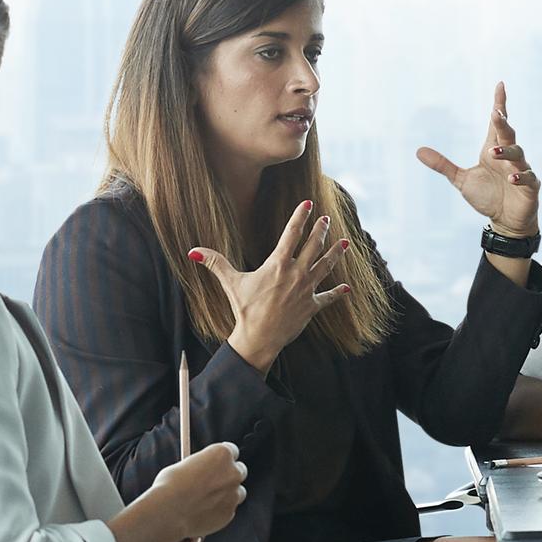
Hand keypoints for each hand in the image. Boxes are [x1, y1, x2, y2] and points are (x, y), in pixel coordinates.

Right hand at [140, 441, 248, 541]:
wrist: (168, 513)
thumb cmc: (169, 487)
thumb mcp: (183, 466)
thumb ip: (198, 467)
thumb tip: (199, 470)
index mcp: (221, 454)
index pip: (231, 450)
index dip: (222, 458)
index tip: (216, 463)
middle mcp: (233, 472)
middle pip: (240, 470)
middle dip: (229, 475)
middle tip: (216, 482)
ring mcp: (234, 494)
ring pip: (237, 493)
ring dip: (226, 495)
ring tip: (206, 500)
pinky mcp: (229, 513)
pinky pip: (228, 510)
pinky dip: (219, 511)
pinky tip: (202, 513)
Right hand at [192, 201, 352, 369]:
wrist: (258, 338)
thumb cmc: (244, 309)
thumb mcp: (230, 283)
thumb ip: (215, 263)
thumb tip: (193, 251)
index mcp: (278, 264)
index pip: (291, 233)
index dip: (300, 216)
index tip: (308, 203)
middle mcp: (296, 274)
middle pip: (313, 246)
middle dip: (321, 230)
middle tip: (326, 219)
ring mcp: (307, 290)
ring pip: (326, 266)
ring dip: (336, 253)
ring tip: (345, 242)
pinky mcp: (312, 307)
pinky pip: (328, 298)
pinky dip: (338, 293)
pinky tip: (347, 288)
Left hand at [416, 82, 539, 237]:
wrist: (505, 222)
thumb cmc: (487, 197)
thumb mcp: (461, 180)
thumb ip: (443, 165)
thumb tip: (418, 150)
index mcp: (494, 150)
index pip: (497, 124)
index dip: (499, 104)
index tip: (500, 85)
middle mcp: (509, 157)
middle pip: (507, 134)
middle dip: (502, 123)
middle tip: (495, 114)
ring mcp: (521, 170)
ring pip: (518, 154)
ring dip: (506, 152)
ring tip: (492, 153)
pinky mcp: (530, 187)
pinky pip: (528, 177)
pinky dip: (521, 176)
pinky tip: (510, 177)